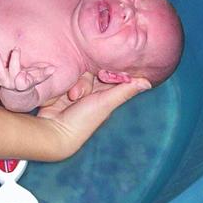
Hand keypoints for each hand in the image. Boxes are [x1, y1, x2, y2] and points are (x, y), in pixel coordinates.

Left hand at [0, 48, 54, 93]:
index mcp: (24, 84)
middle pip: (13, 72)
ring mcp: (3, 82)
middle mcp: (13, 83)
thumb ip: (44, 74)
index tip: (24, 74)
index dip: (25, 79)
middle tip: (16, 50)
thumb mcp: (39, 78)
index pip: (25, 82)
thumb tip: (53, 68)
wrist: (20, 97)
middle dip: (14, 62)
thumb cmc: (31, 84)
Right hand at [37, 78, 151, 154]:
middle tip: (82, 93)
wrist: (54, 130)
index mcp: (107, 95)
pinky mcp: (64, 89)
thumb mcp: (106, 103)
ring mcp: (78, 90)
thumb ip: (125, 91)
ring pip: (81, 74)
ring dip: (78, 85)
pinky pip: (69, 76)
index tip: (102, 75)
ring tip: (72, 97)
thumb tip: (148, 82)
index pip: (112, 75)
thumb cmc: (84, 120)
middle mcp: (94, 92)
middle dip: (87, 81)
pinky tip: (65, 94)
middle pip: (94, 72)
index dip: (108, 73)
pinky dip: (67, 83)